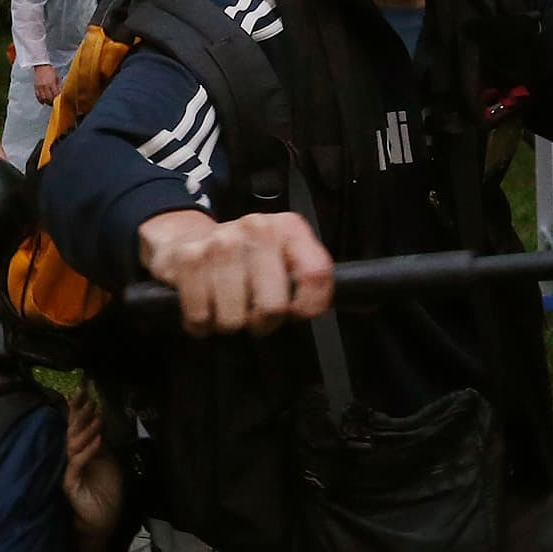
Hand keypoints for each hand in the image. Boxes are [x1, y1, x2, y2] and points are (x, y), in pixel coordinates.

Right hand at [29, 63, 58, 105]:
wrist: (41, 65)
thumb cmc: (49, 70)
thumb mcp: (57, 77)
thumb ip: (59, 86)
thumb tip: (61, 93)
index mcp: (51, 83)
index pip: (55, 94)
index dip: (57, 99)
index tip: (59, 100)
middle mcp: (45, 86)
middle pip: (49, 98)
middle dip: (52, 102)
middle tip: (55, 103)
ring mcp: (39, 87)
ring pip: (43, 99)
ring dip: (47, 102)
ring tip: (50, 102)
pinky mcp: (35, 87)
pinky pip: (38, 96)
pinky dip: (40, 100)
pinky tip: (43, 101)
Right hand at [62, 386, 122, 545]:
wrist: (103, 520)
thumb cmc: (104, 492)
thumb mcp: (107, 461)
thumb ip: (101, 442)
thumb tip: (99, 420)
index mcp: (78, 450)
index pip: (76, 425)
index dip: (79, 408)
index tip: (84, 389)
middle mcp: (70, 457)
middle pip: (71, 430)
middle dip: (78, 412)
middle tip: (85, 394)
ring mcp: (68, 469)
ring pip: (73, 444)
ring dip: (86, 429)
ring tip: (97, 416)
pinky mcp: (70, 483)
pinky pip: (77, 463)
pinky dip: (88, 451)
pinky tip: (98, 440)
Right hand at [138, 209, 333, 334]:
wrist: (183, 235)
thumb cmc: (242, 257)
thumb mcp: (283, 256)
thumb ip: (315, 280)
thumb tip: (368, 307)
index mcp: (288, 228)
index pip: (317, 275)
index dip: (309, 307)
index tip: (296, 313)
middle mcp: (257, 229)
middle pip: (273, 307)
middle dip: (261, 323)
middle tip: (252, 312)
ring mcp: (220, 243)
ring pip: (235, 319)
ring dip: (228, 323)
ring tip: (225, 306)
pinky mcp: (189, 260)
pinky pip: (201, 317)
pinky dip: (201, 323)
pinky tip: (203, 306)